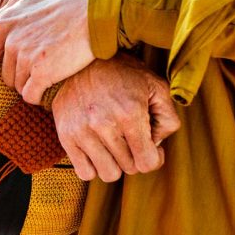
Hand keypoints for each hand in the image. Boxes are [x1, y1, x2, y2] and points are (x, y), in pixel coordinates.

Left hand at [0, 0, 94, 104]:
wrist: (99, 9)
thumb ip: (18, 1)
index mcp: (8, 21)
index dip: (2, 59)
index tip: (18, 60)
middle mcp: (11, 40)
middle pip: (5, 73)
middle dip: (20, 74)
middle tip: (40, 71)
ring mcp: (25, 58)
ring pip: (18, 86)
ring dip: (32, 85)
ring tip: (49, 79)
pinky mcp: (41, 73)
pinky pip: (31, 95)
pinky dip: (39, 96)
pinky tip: (50, 89)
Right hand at [52, 54, 180, 181]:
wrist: (81, 60)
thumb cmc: (123, 73)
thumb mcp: (156, 87)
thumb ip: (168, 118)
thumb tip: (157, 145)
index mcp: (130, 112)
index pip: (147, 162)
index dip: (154, 158)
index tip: (151, 146)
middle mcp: (104, 124)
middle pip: (129, 168)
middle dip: (134, 156)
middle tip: (130, 137)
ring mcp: (82, 131)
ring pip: (108, 174)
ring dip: (115, 163)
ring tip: (114, 144)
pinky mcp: (66, 135)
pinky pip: (85, 173)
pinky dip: (94, 166)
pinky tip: (98, 149)